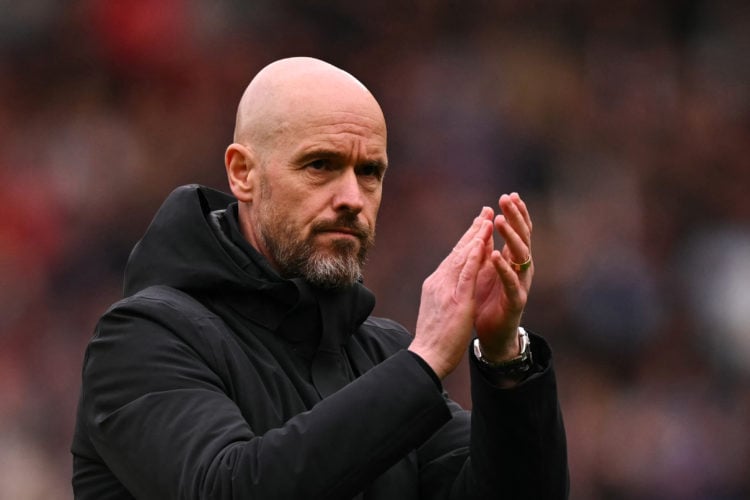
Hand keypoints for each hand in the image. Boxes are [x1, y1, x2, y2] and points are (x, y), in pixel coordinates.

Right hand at [409, 213, 493, 378]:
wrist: (427, 355)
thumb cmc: (435, 338)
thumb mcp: (440, 308)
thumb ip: (447, 292)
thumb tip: (454, 283)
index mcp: (436, 284)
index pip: (454, 257)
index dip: (468, 239)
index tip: (479, 224)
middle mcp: (439, 281)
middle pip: (459, 250)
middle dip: (474, 230)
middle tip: (487, 211)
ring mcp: (447, 289)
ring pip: (463, 256)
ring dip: (477, 235)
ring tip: (489, 218)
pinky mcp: (457, 299)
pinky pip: (467, 272)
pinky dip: (475, 255)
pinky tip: (483, 242)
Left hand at [473, 193, 533, 360]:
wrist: (493, 335)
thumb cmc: (489, 300)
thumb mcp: (487, 270)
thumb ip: (489, 248)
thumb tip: (486, 222)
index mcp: (514, 260)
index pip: (518, 231)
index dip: (516, 214)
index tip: (510, 195)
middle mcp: (521, 269)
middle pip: (522, 238)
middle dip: (515, 217)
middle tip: (507, 199)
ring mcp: (520, 284)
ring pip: (520, 256)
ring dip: (509, 237)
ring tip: (499, 222)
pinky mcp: (515, 302)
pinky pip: (511, 283)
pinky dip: (503, 269)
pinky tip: (495, 256)